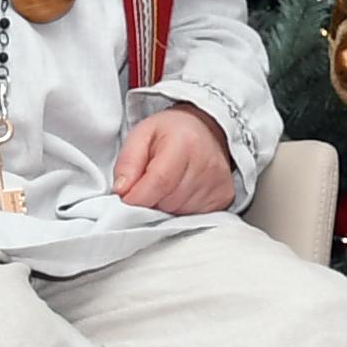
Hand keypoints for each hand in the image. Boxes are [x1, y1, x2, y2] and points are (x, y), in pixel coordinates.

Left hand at [113, 105, 235, 215]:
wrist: (207, 129)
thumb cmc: (171, 132)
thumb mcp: (142, 135)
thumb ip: (127, 161)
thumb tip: (121, 191)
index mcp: (185, 143)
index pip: (159, 182)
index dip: (138, 197)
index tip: (126, 199)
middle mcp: (207, 164)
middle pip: (168, 202)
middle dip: (151, 200)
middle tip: (150, 183)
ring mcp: (218, 183)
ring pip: (179, 213)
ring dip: (166, 206)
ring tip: (168, 185)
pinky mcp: (224, 197)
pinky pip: (194, 216)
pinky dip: (181, 209)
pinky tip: (182, 191)